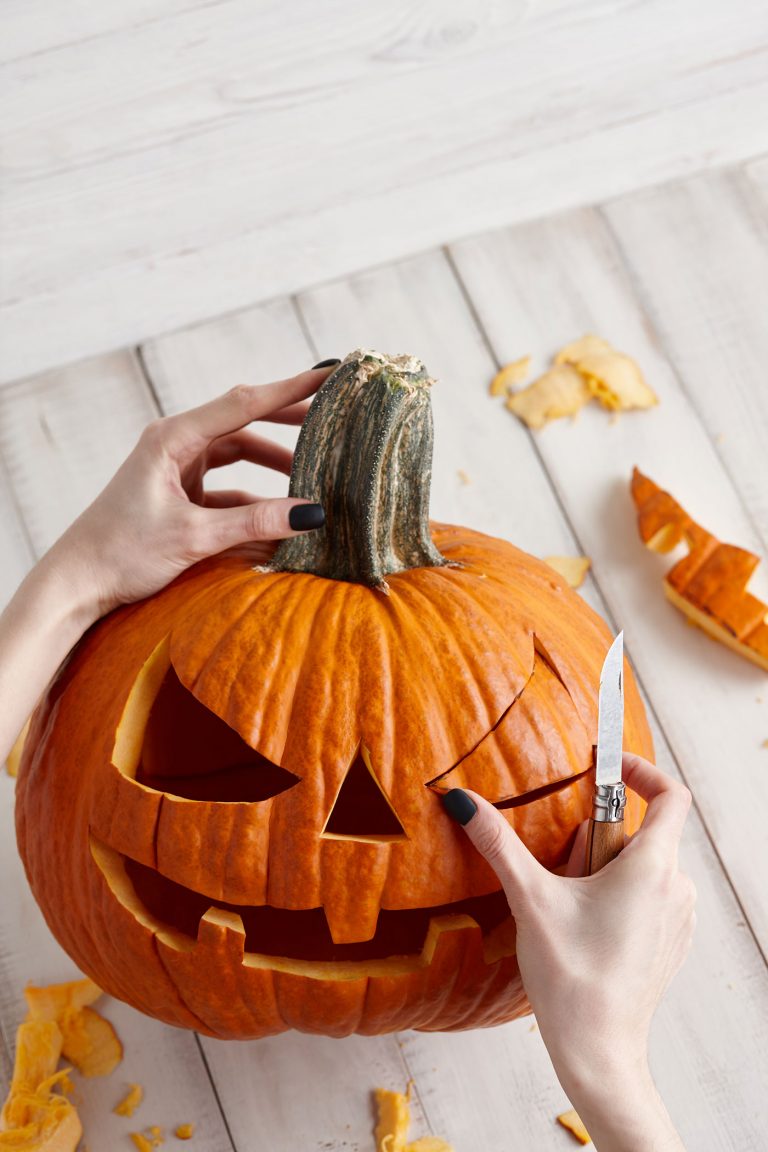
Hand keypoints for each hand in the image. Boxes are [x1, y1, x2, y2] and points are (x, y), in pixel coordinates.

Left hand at [0, 363, 336, 767]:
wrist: (76, 583)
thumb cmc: (121, 552)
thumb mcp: (194, 536)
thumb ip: (254, 521)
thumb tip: (312, 513)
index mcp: (172, 438)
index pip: (242, 403)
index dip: (288, 390)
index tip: (327, 377)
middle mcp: (175, 445)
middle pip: (243, 422)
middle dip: (287, 421)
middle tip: (332, 420)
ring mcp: (177, 469)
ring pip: (238, 454)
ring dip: (274, 464)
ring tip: (314, 471)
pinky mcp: (179, 495)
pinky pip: (228, 487)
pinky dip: (255, 497)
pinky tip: (283, 513)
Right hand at [443, 753, 694, 1150]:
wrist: (598, 1053)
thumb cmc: (571, 978)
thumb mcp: (531, 900)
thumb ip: (497, 843)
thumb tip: (461, 800)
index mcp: (652, 867)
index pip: (670, 795)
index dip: (642, 770)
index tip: (608, 768)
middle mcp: (677, 888)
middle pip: (641, 834)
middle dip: (597, 838)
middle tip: (562, 868)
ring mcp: (678, 919)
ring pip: (642, 867)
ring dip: (604, 869)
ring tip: (569, 905)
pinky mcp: (670, 943)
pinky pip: (648, 897)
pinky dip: (617, 895)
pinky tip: (584, 928)